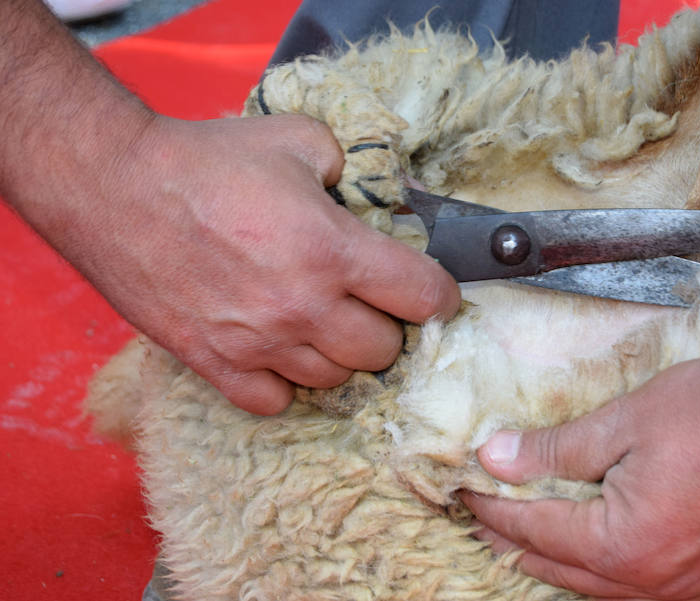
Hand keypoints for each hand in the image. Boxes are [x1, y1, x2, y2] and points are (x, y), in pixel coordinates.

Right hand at [52, 114, 459, 413]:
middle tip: (371, 305)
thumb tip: (379, 195)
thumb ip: (352, 170)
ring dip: (340, 355)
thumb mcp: (298, 140)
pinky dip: (287, 383)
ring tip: (325, 325)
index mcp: (333, 251)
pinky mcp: (215, 364)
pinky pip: (275, 401)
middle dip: (389, 327)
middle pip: (384, 351)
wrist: (115, 187)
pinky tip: (280, 352)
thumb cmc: (207, 161)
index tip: (434, 294)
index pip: (423, 297)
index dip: (440, 296)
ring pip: (334, 380)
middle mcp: (303, 307)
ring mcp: (258, 343)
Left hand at [460, 350, 699, 599]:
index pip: (537, 530)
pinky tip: (593, 557)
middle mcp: (658, 584)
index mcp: (626, 545)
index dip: (494, 506)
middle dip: (516, 540)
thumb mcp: (623, 422)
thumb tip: (495, 458)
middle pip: (563, 569)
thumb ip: (553, 450)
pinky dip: (605, 574)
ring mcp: (694, 589)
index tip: (466, 487)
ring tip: (524, 540)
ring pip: (601, 589)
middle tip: (481, 517)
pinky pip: (644, 592)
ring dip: (558, 563)